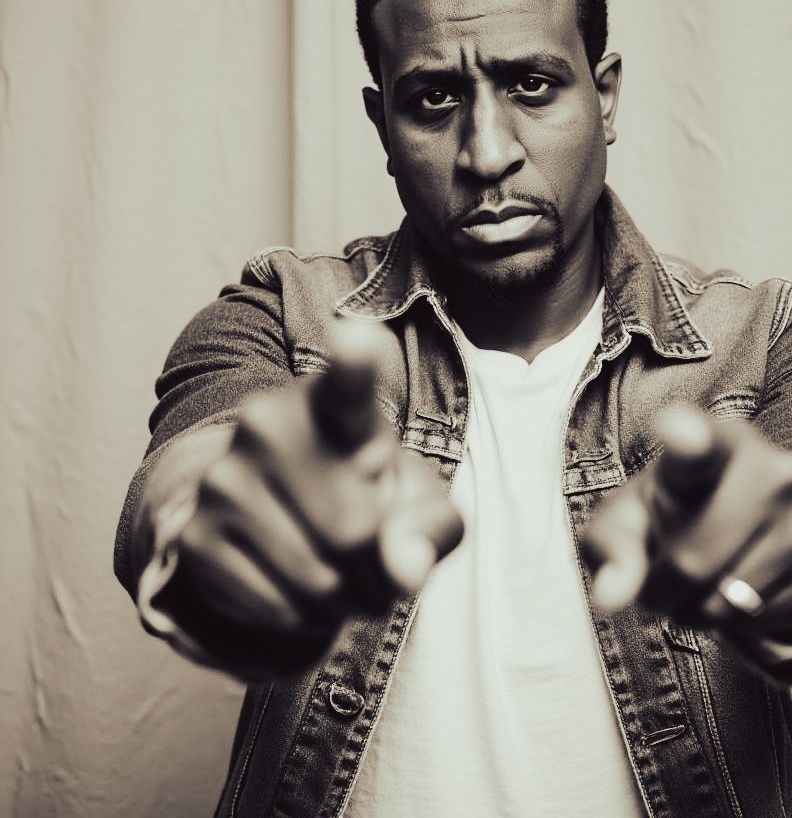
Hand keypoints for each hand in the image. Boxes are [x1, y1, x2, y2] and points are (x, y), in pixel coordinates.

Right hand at [168, 319, 462, 675]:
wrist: (286, 516)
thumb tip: (402, 570)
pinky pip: (276, 609)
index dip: (355, 363)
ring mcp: (223, 478)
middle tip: (370, 554)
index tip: (358, 340)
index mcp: (335, 401)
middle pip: (354, 532)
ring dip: (342, 600)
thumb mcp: (416, 503)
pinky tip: (295, 584)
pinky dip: (302, 618)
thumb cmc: (366, 497)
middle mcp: (268, 423)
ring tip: (335, 568)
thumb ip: (430, 528)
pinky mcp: (195, 536)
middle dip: (378, 569)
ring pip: (316, 580)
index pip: (348, 380)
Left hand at [581, 405, 791, 638]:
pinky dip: (732, 626)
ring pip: (724, 606)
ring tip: (698, 580)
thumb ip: (608, 546)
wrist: (747, 516)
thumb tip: (610, 598)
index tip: (675, 431)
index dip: (685, 436)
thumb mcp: (630, 514)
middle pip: (691, 563)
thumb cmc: (674, 509)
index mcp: (714, 441)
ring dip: (694, 613)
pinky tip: (731, 589)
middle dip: (660, 591)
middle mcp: (772, 471)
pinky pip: (757, 627)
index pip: (696, 440)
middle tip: (660, 576)